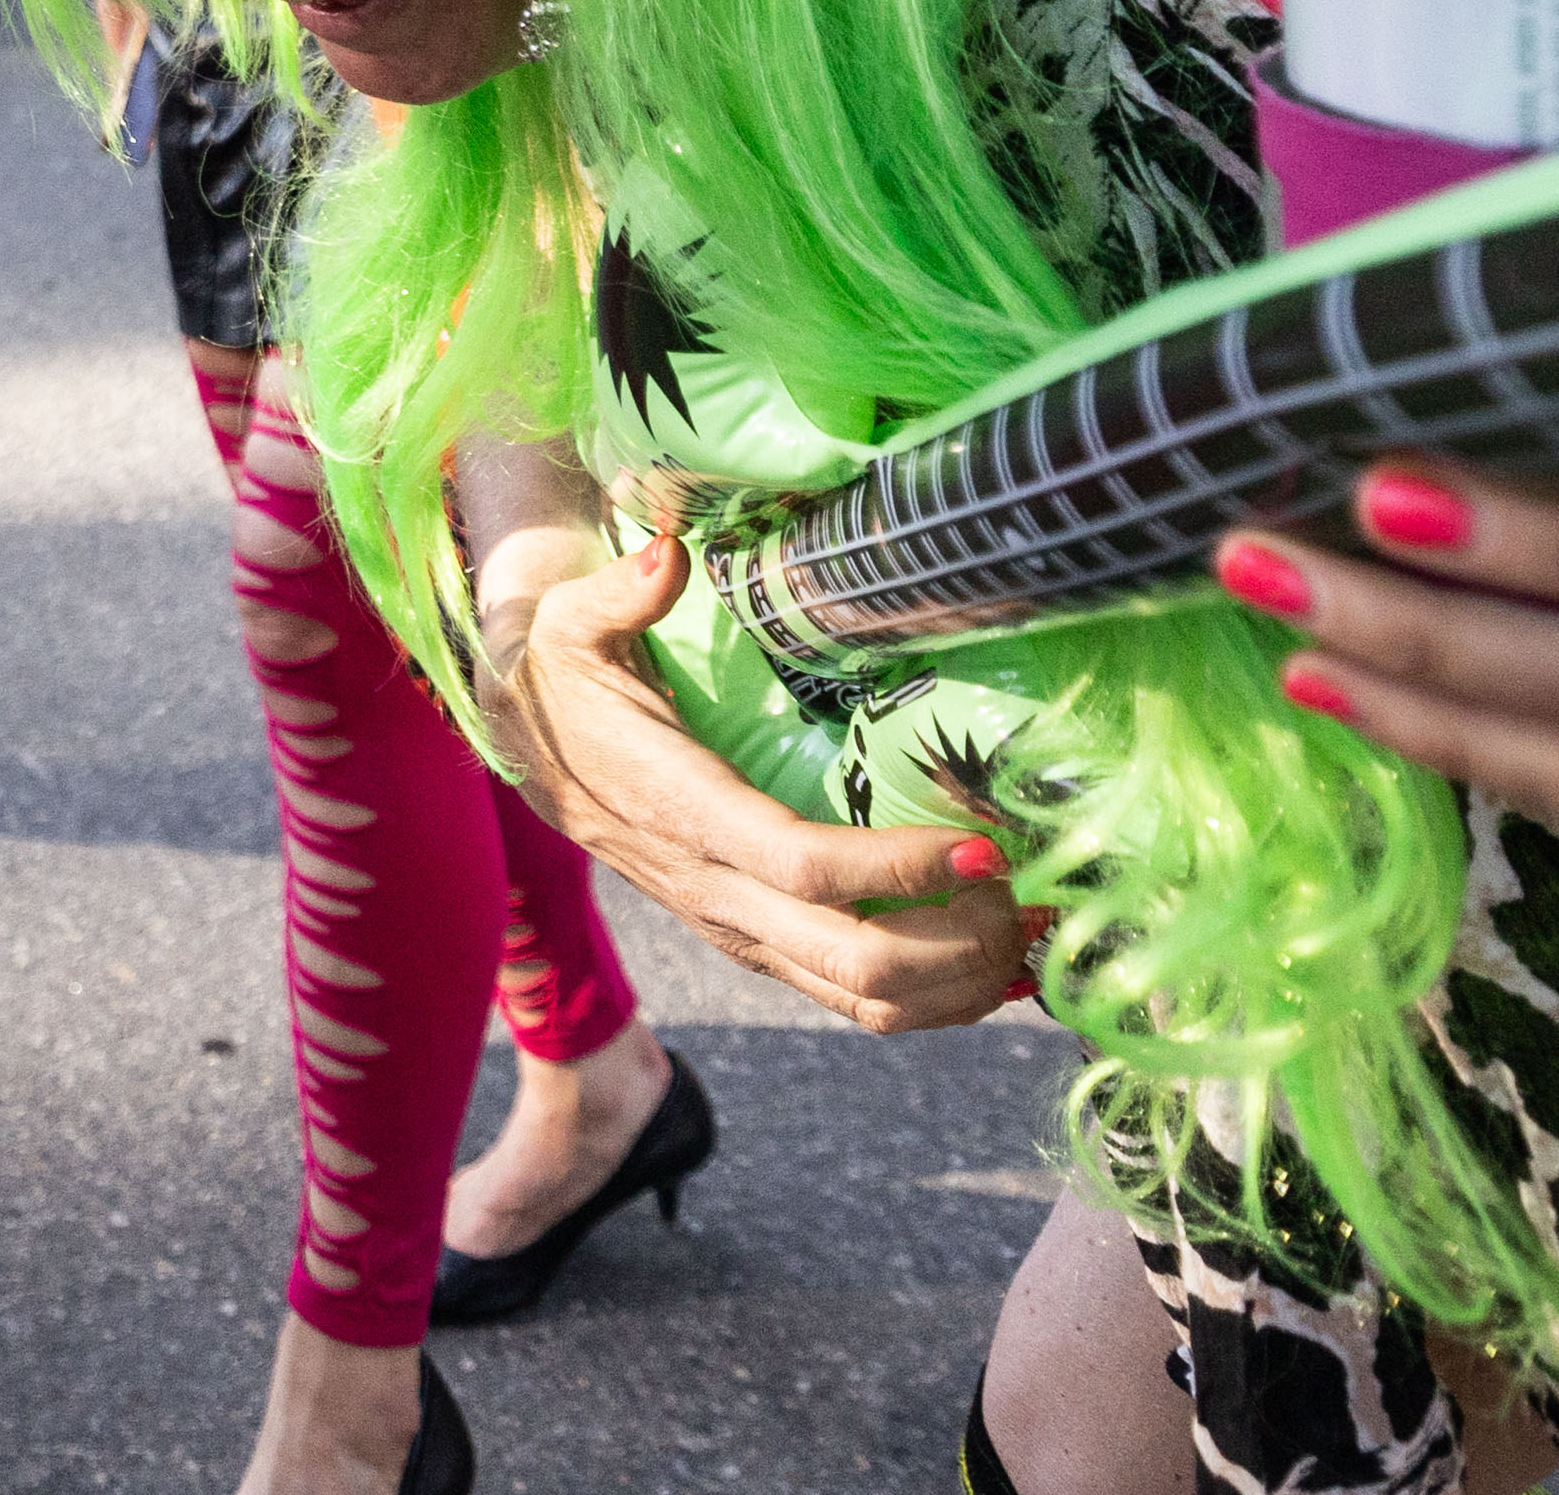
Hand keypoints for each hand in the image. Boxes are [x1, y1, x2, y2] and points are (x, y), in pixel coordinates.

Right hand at [493, 529, 1045, 1031]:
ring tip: (1023, 926)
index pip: (806, 867)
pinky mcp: (759, 948)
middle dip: (960, 942)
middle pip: (856, 961)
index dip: (902, 868)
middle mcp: (719, 894)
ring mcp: (742, 934)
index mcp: (687, 813)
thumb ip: (620, 593)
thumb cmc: (566, 682)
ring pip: (868, 1002)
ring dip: (959, 982)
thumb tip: (667, 553)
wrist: (530, 755)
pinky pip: (858, 1004)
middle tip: (1027, 889)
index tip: (985, 842)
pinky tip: (986, 956)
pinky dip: (935, 998)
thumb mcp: (572, 627)